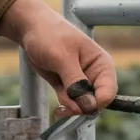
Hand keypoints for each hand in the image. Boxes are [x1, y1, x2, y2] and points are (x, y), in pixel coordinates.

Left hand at [0, 0, 116, 115]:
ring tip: (60, 108)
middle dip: (82, 108)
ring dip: (72, 109)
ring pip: (83, 106)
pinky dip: (66, 108)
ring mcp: (82, 82)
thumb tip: (87, 105)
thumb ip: (75, 82)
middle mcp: (95, 75)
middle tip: (65, 108)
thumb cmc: (49, 35)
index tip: (79, 105)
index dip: (96, 103)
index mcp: (101, 64)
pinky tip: (59, 108)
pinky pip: (72, 104)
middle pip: (97, 102)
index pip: (108, 92)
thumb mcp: (62, 57)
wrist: (31, 30)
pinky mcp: (68, 87)